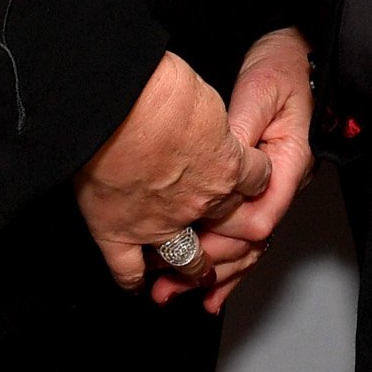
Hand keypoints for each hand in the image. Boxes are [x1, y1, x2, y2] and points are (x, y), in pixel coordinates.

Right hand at [74, 52, 272, 290]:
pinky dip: (134, 279)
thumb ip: (210, 122)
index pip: (256, 180)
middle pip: (228, 222)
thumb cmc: (158, 88)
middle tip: (229, 227)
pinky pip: (129, 269)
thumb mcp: (204, 96)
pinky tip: (139, 283)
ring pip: (187, 258)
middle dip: (231, 226)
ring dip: (195, 266)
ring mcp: (159, 223)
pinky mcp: (118, 231)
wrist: (115, 103)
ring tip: (196, 269)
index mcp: (227, 165)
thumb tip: (203, 122)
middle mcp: (199, 201)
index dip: (254, 178)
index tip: (251, 177)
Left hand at [150, 27, 315, 310]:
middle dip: (211, 269)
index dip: (225, 238)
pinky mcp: (257, 185)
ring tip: (179, 294)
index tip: (191, 246)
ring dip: (214, 272)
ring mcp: (272, 187)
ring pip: (248, 244)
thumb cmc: (282, 65)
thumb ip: (240, 134)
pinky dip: (226, 259)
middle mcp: (283, 183)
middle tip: (171, 287)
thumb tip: (220, 163)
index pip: (261, 217)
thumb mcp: (260, 92)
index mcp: (290, 163)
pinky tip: (209, 285)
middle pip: (251, 243)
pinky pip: (244, 231)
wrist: (296, 51)